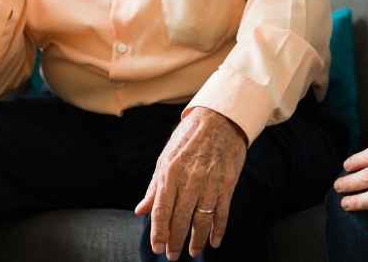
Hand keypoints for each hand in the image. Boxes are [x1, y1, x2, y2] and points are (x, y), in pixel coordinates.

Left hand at [135, 107, 247, 259]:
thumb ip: (154, 187)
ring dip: (196, 240)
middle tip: (172, 256)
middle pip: (180, 218)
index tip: (157, 247)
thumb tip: (140, 210)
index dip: (158, 232)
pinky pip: (222, 212)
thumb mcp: (165, 158)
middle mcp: (189, 180)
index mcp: (170, 173)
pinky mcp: (227, 183)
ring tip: (193, 252)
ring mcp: (210, 182)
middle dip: (175, 241)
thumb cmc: (188, 138)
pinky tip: (214, 241)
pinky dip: (218, 229)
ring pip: (202, 219)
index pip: (161, 210)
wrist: (219, 119)